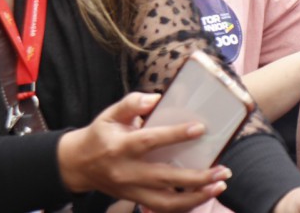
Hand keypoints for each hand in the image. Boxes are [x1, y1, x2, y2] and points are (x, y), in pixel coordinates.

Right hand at [57, 92, 231, 212]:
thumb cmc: (99, 135)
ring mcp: (130, 190)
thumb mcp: (110, 114)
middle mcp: (126, 172)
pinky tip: (203, 195)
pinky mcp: (133, 199)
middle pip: (164, 178)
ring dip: (195, 197)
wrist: (76, 165)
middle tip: (223, 170)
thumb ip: (131, 103)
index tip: (200, 129)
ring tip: (218, 186)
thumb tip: (156, 98)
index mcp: (120, 147)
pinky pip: (161, 208)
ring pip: (165, 202)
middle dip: (196, 177)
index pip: (150, 141)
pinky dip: (184, 206)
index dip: (175, 135)